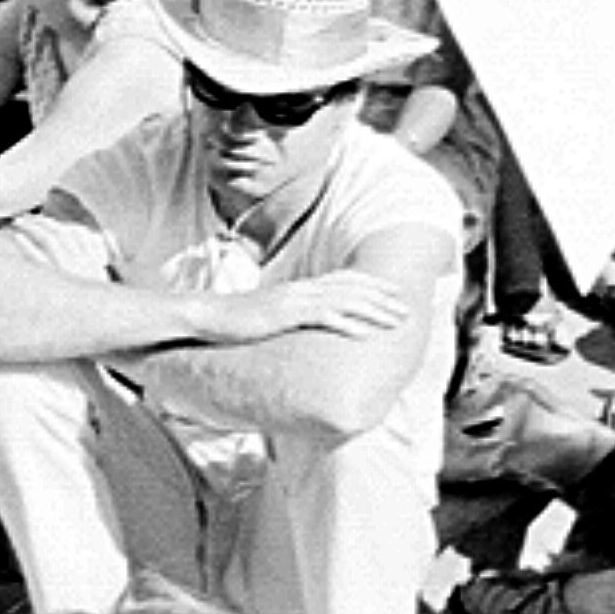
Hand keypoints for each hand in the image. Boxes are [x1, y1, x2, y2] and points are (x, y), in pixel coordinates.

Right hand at [199, 268, 410, 343]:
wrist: (206, 317)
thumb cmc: (235, 320)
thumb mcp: (270, 315)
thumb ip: (291, 316)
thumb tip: (307, 326)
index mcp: (297, 289)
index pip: (342, 281)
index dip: (371, 285)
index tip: (394, 292)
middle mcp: (299, 290)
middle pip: (350, 288)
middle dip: (382, 297)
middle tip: (408, 306)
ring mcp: (293, 301)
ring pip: (344, 301)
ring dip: (375, 310)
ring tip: (397, 319)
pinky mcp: (284, 315)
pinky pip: (322, 317)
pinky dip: (347, 323)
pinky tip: (365, 333)